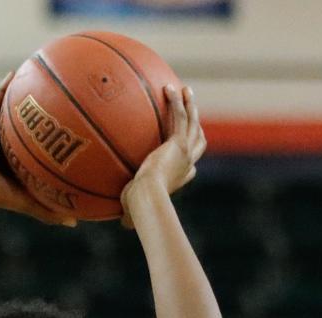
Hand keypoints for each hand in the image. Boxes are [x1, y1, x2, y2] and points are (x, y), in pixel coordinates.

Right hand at [0, 74, 76, 226]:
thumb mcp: (31, 203)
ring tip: (38, 75)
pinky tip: (16, 73)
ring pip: (12, 111)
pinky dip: (4, 88)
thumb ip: (51, 211)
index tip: (69, 125)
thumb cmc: (0, 197)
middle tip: (60, 96)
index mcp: (20, 161)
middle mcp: (9, 146)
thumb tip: (76, 223)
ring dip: (23, 94)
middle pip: (28, 124)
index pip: (38, 146)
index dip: (52, 135)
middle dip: (41, 111)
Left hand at [121, 85, 205, 225]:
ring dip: (190, 105)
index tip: (185, 150)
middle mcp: (187, 163)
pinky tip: (168, 87)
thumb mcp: (135, 210)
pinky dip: (176, 101)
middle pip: (198, 140)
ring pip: (193, 122)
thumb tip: (123, 225)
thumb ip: (131, 215)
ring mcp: (185, 151)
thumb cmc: (139, 209)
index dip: (191, 158)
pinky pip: (180, 116)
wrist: (147, 198)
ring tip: (185, 90)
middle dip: (197, 124)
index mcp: (180, 178)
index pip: (190, 166)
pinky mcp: (178, 142)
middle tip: (191, 112)